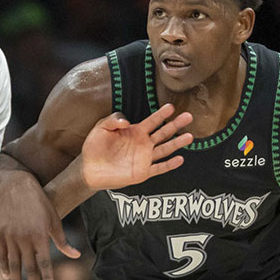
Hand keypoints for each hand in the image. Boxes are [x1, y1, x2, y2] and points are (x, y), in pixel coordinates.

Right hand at [0, 171, 79, 279]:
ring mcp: (10, 236)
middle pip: (29, 268)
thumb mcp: (55, 220)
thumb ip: (63, 241)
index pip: (44, 262)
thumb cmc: (40, 204)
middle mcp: (24, 238)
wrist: (17, 187)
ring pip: (13, 264)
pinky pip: (0, 254)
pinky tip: (6, 277)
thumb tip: (76, 255)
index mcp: (40, 236)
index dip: (46, 278)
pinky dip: (3, 266)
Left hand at [80, 104, 194, 190]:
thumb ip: (113, 120)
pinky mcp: (142, 172)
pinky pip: (159, 168)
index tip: (171, 107)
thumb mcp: (101, 128)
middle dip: (176, 125)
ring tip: (189, 137)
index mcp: (135, 132)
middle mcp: (143, 144)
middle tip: (188, 117)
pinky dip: (169, 165)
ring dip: (177, 143)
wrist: (89, 169)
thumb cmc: (95, 148)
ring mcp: (144, 158)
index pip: (152, 121)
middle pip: (164, 133)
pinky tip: (179, 159)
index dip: (161, 114)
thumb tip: (127, 121)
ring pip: (165, 149)